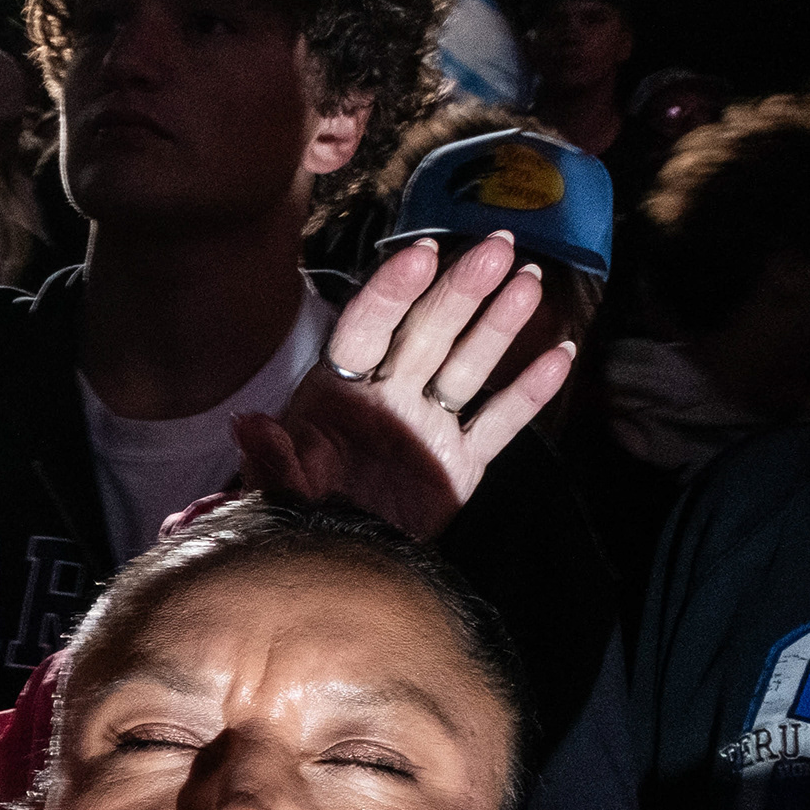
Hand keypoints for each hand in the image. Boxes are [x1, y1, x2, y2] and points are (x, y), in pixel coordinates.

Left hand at [235, 234, 573, 542]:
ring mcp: (427, 426)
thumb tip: (249, 427)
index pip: (366, 329)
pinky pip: (499, 421)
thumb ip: (270, 457)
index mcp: (339, 393)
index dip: (392, 292)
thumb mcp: (277, 489)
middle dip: (461, 289)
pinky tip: (560, 354)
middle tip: (498, 247)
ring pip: (468, 364)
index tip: (420, 255)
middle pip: (428, 332)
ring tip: (529, 280)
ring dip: (499, 324)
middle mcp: (388, 398)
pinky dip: (530, 392)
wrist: (335, 563)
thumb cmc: (298, 519)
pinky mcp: (460, 462)